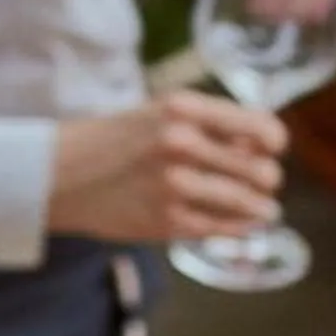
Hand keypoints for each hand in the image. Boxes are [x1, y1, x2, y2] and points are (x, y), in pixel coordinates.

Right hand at [46, 91, 287, 243]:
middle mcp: (182, 142)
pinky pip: (224, 228)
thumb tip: (261, 146)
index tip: (272, 150)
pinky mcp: (167, 220)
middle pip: (262, 170)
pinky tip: (241, 224)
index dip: (274, 142)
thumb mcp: (160, 112)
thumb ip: (209, 123)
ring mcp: (175, 184)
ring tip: (264, 210)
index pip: (260, 127)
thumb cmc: (118, 141)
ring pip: (250, 203)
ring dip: (263, 209)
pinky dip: (241, 228)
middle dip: (268, 180)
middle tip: (263, 185)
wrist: (61, 175)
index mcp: (183, 107)